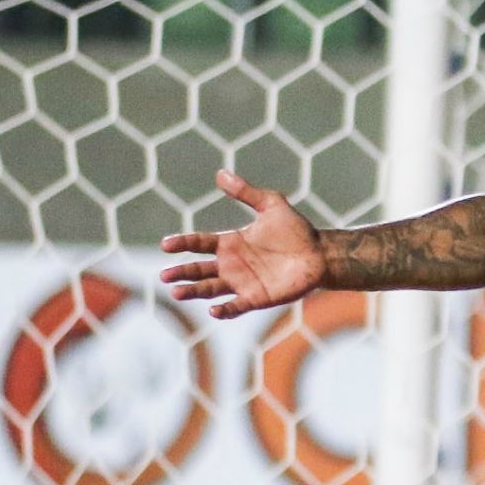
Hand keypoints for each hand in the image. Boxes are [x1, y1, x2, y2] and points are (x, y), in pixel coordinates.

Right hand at [160, 170, 325, 318]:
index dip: (183, 243)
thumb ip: (247, 192)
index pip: (199, 243)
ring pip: (210, 289)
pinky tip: (213, 311)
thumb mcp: (272, 205)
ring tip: (177, 292)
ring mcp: (242, 283)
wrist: (320, 254)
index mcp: (230, 243)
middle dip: (181, 272)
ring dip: (194, 291)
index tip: (166, 244)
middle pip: (199, 269)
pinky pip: (236, 306)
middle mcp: (231, 264)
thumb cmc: (296, 231)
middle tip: (164, 275)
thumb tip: (221, 173)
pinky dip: (224, 310)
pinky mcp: (256, 298)